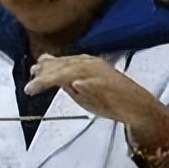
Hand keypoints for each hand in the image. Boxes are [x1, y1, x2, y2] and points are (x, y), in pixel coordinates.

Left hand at [25, 54, 168, 150]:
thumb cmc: (111, 98)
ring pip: (73, 70)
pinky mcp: (109, 84)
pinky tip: (76, 85)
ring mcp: (99, 73)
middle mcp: (91, 63)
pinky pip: (95, 82)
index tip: (33, 71)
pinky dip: (85, 83)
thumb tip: (49, 78)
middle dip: (45, 72)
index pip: (62, 61)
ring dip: (54, 77)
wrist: (136, 106)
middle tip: (32, 82)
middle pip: (63, 64)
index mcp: (85, 63)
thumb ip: (68, 82)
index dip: (46, 66)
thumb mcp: (84, 90)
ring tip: (39, 85)